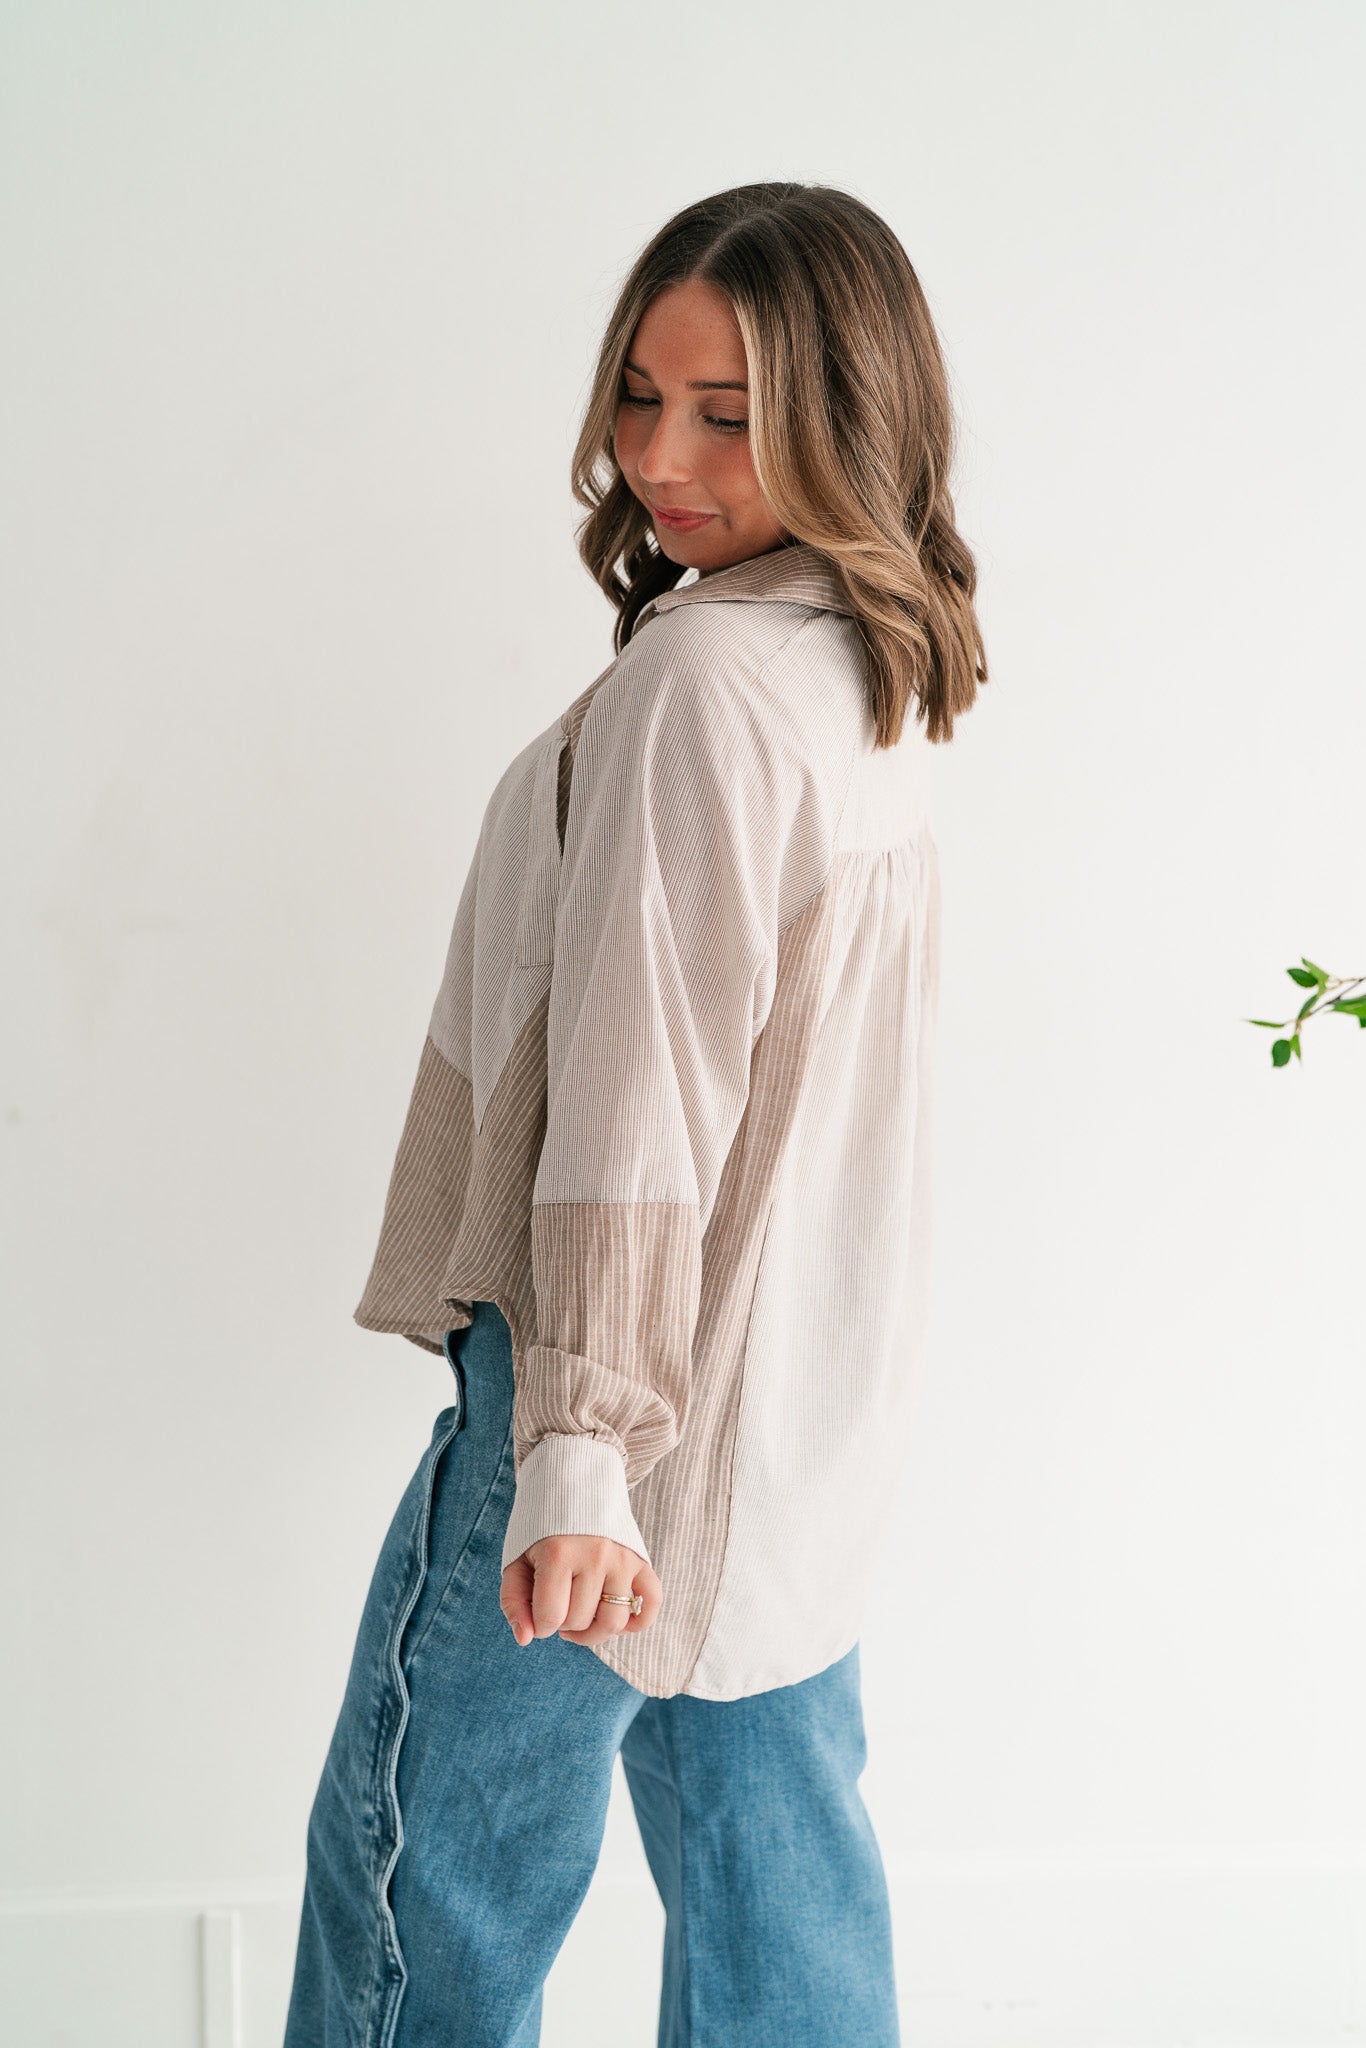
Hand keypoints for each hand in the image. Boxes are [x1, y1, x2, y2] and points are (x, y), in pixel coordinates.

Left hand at [500, 1535, 660, 1648]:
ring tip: (580, 1618)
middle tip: (558, 1605)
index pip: (550, 1618)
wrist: (574, 1481)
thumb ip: (514, 1601)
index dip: (539, 1625)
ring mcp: (622, 1558)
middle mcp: (594, 1555)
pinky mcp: (641, 1560)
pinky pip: (651, 1603)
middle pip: (579, 1621)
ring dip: (594, 1632)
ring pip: (614, 1622)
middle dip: (562, 1624)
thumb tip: (526, 1639)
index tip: (537, 1611)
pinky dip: (638, 1623)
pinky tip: (618, 1623)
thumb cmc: (540, 1527)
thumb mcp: (516, 1559)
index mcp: (558, 1553)